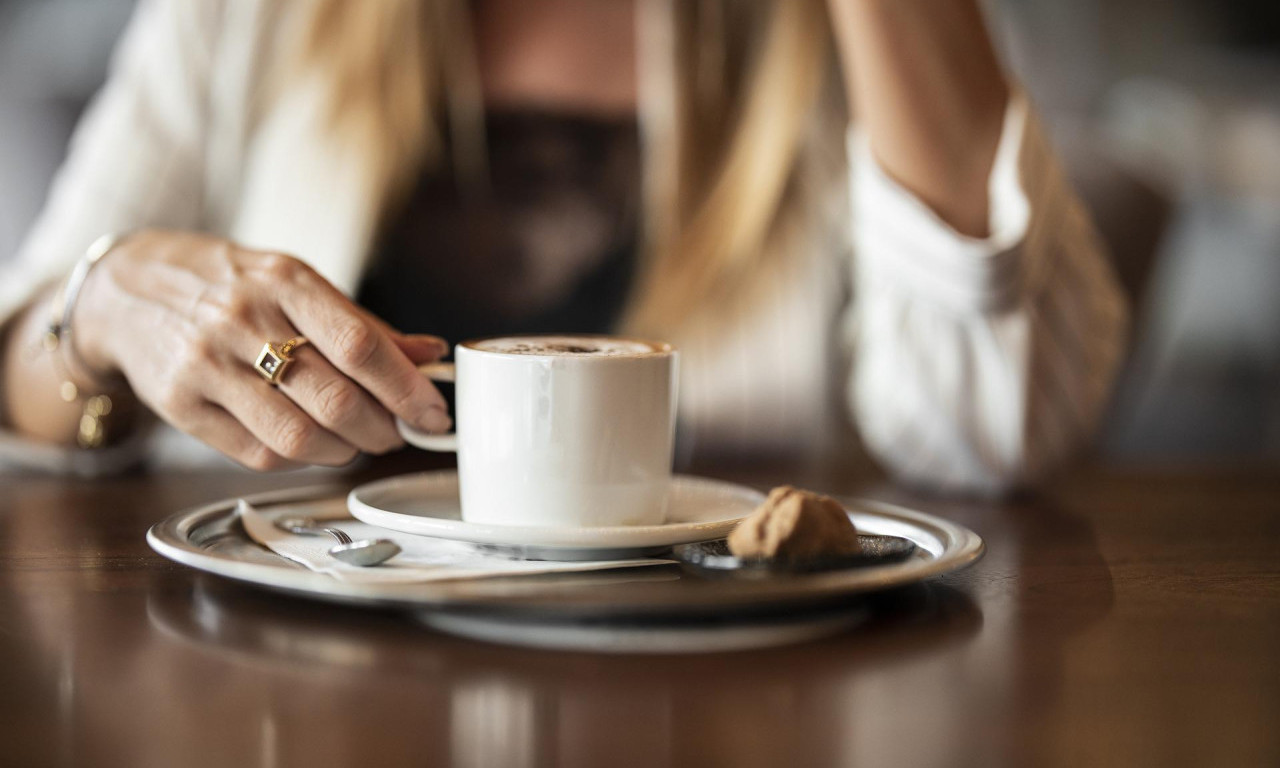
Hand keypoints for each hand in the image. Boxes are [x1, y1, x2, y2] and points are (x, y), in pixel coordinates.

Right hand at [74, 230, 449, 469]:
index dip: (407, 389)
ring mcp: (207, 366)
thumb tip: (430, 355)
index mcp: (284, 283)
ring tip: (359, 441)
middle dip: (383, 429)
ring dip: (346, 450)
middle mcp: (242, 321)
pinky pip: (259, 455)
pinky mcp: (181, 406)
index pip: (360, 346)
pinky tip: (313, 444)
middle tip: (400, 432)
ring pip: (298, 437)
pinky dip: (301, 459)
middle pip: (335, 400)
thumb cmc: (230, 286)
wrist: (129, 290)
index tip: (434, 413)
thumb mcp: (296, 283)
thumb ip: (363, 324)